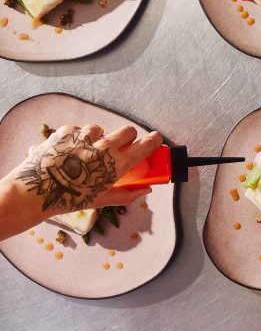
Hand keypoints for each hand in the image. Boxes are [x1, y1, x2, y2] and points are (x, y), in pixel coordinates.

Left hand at [13, 125, 162, 214]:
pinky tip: (70, 150)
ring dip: (99, 138)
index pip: (146, 145)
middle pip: (128, 130)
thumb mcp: (101, 201)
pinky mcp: (67, 131)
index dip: (154, 140)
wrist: (34, 192)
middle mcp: (104, 147)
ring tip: (87, 152)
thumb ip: (127, 194)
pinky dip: (78, 137)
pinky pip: (79, 129)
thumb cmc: (69, 199)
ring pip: (102, 129)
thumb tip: (146, 190)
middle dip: (127, 138)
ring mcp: (85, 137)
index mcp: (117, 164)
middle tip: (118, 148)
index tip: (156, 140)